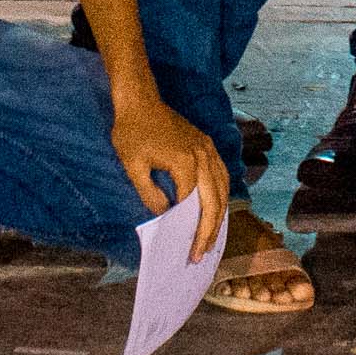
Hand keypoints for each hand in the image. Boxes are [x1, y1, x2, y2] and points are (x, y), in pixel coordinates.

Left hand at [109, 89, 228, 257]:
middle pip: (215, 201)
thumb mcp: (133, 167)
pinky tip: (216, 209)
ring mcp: (208, 149)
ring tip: (211, 238)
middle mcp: (203, 156)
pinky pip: (222, 175)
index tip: (189, 251)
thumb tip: (164, 216)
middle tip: (201, 254)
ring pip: (224, 189)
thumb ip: (150, 194)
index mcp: (186, 162)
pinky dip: (222, 195)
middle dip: (209, 231)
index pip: (194, 205)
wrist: (139, 100)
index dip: (192, 231)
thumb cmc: (132, 132)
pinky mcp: (207, 145)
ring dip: (219, 216)